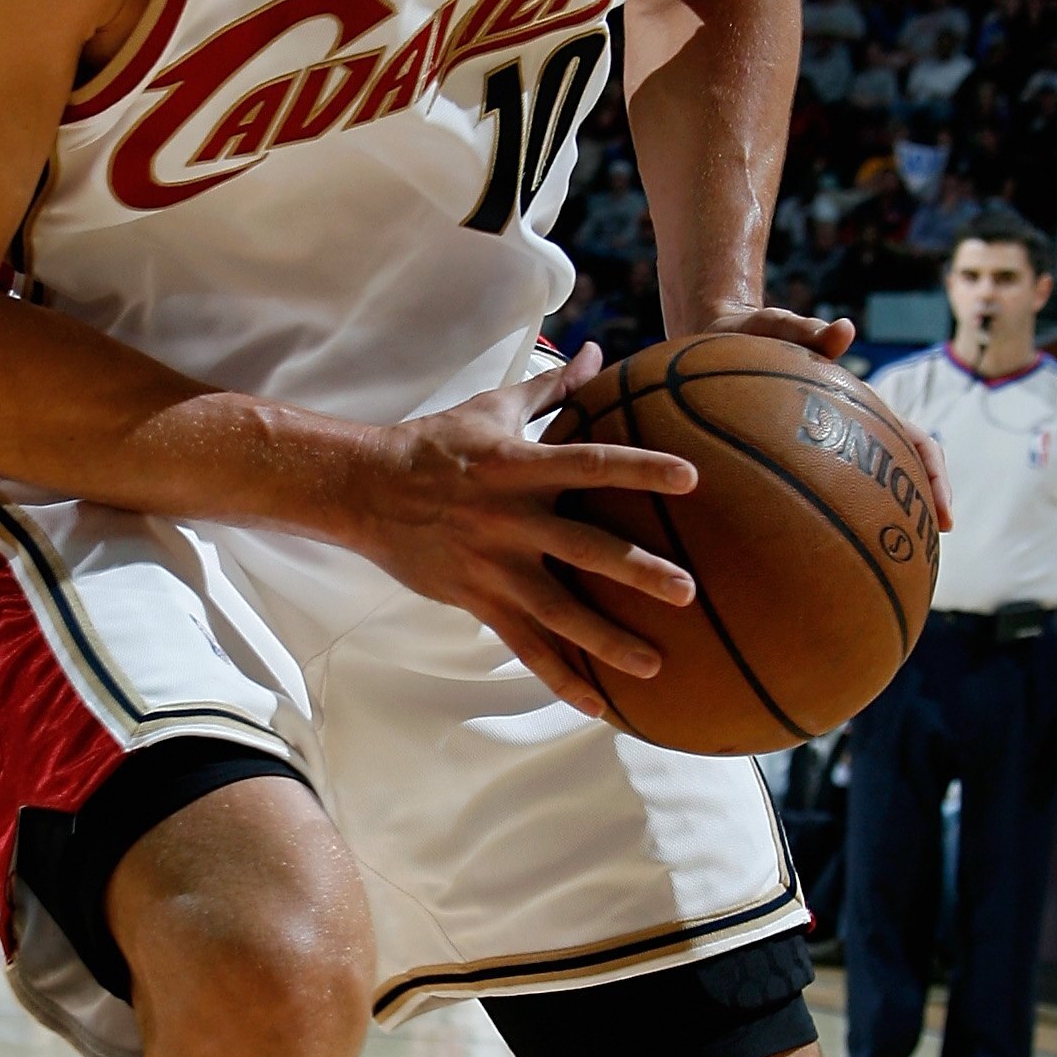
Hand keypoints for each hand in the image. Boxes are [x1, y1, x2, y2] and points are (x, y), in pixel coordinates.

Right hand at [353, 347, 697, 720]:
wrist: (366, 490)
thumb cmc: (436, 443)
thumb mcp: (492, 409)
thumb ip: (551, 387)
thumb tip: (594, 352)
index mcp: (520, 467)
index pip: (592, 465)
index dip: (640, 470)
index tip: (690, 479)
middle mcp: (511, 520)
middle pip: (584, 549)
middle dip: (637, 571)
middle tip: (688, 591)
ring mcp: (494, 566)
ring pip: (558, 612)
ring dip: (606, 640)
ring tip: (654, 664)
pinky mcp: (478, 600)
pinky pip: (525, 646)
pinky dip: (560, 677)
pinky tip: (597, 705)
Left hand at [694, 304, 952, 533]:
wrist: (721, 336)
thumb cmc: (757, 333)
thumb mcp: (781, 329)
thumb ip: (811, 333)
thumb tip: (843, 330)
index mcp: (863, 405)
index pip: (917, 442)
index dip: (935, 479)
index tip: (943, 519)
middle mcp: (851, 429)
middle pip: (900, 475)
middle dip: (915, 513)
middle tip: (922, 556)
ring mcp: (823, 444)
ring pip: (860, 489)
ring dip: (876, 523)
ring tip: (880, 568)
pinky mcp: (788, 453)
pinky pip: (810, 492)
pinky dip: (819, 521)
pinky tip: (806, 554)